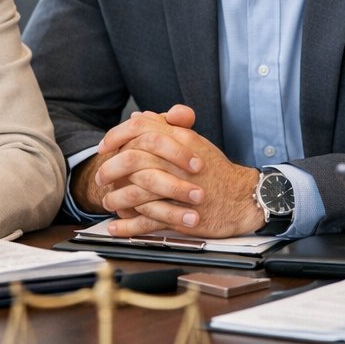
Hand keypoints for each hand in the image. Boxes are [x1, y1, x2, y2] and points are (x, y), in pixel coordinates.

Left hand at [93, 106, 263, 238]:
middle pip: (132, 159)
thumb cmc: (216, 171)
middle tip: (101, 176)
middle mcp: (177, 162)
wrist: (242, 198)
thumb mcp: (193, 142)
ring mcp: (178, 191)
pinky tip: (115, 226)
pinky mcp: (180, 217)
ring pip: (136, 192)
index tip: (104, 147)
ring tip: (107, 202)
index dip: (116, 136)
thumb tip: (140, 116)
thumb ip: (167, 127)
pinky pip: (146, 222)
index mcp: (180, 140)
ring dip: (116, 198)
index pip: (139, 128)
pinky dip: (127, 226)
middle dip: (110, 169)